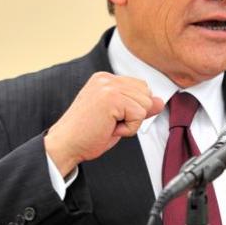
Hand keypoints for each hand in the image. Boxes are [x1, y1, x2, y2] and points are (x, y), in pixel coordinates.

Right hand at [44, 72, 163, 176]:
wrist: (65, 145)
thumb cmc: (87, 134)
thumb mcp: (118, 118)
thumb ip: (139, 107)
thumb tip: (160, 101)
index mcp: (105, 79)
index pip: (141, 88)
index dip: (133, 109)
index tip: (110, 118)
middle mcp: (107, 78)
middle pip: (146, 94)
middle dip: (135, 115)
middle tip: (109, 123)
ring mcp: (108, 86)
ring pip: (145, 104)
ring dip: (131, 122)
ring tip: (108, 125)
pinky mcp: (111, 98)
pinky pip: (139, 115)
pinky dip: (128, 129)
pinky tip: (108, 129)